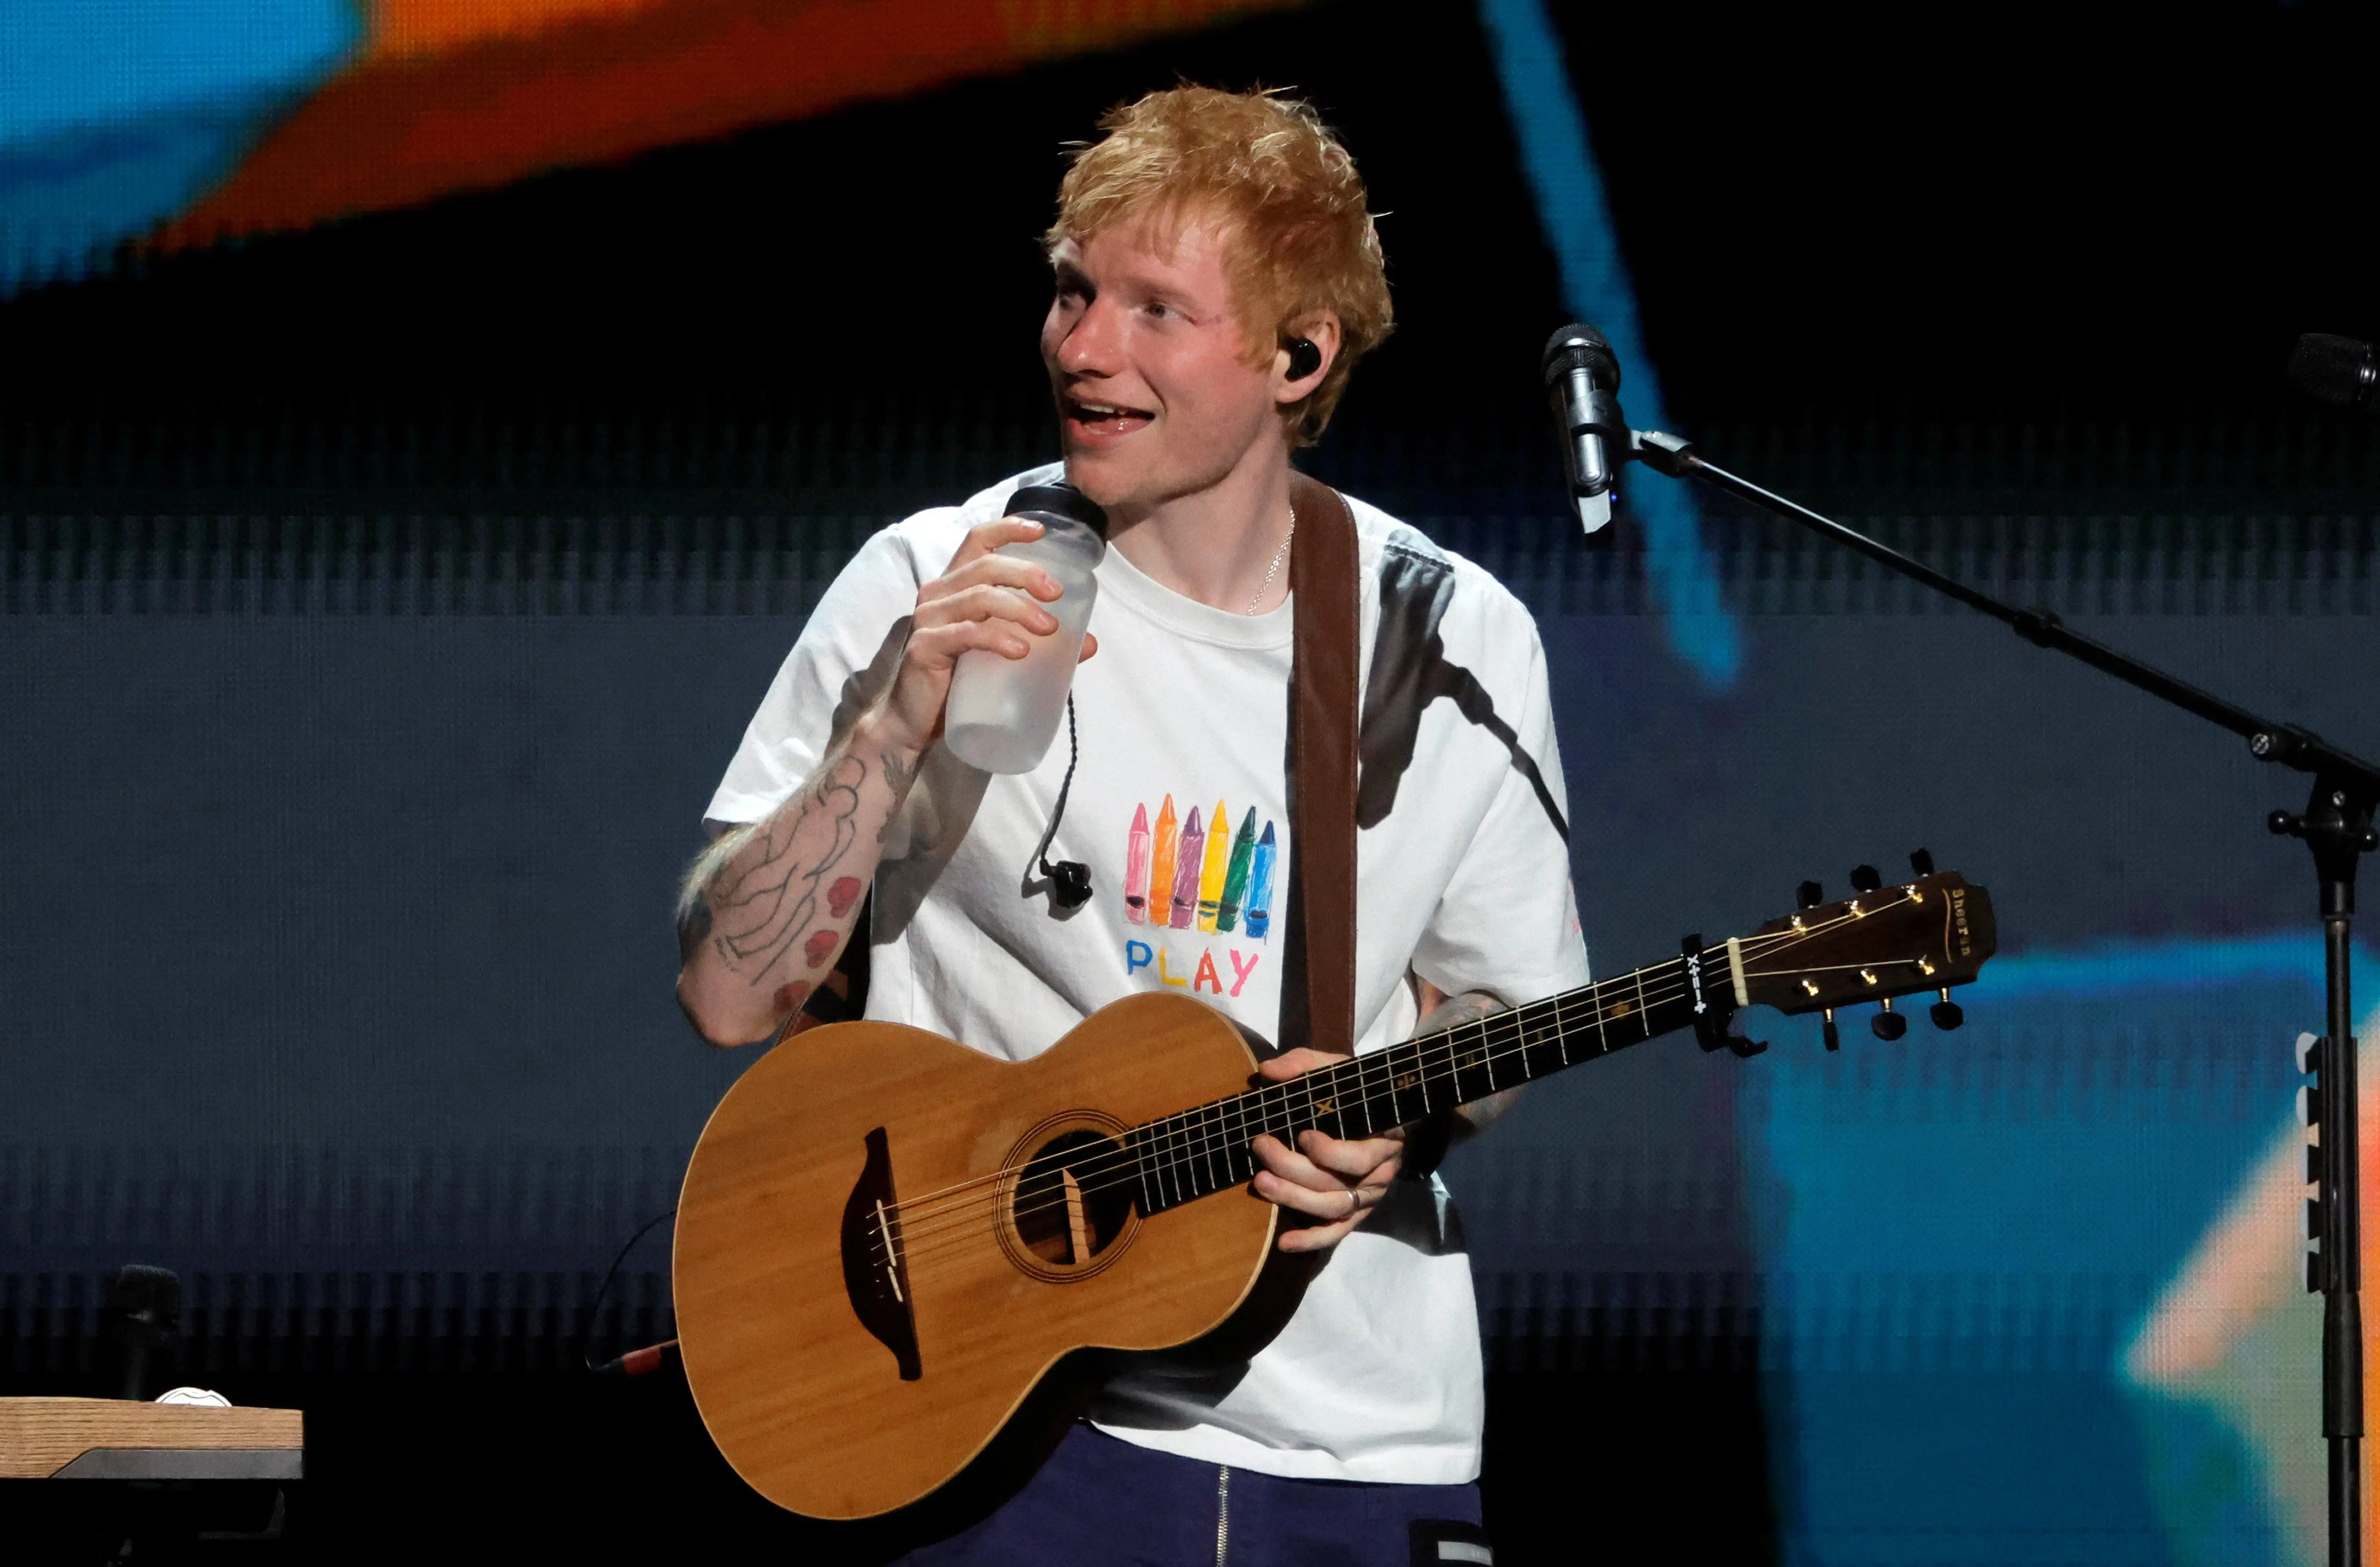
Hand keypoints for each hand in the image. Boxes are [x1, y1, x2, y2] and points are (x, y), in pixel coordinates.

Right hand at [869, 517, 1099, 755]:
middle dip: (1026, 573)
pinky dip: (997, 639)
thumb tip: (1089, 643)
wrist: (914, 722)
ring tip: (1049, 629)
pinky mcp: (925, 647)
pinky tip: (1019, 651)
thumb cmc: (958, 681)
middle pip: (986, 565)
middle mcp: (938, 594)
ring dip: (1020, 608)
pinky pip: (966, 634)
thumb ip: (1041, 643)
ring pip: (979, 597)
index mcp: (955, 586)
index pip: (977, 541)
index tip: (1041, 531)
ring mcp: (929, 619)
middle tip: (1056, 594)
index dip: (1008, 528)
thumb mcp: (1001, 653)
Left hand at [1249, 1047, 1403, 1252]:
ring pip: (1331, 1209)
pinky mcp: (1354, 1212)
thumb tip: (1268, 1071)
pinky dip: (1310, 1241)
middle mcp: (1379, 1173)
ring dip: (1293, 1199)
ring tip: (1260, 1182)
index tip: (1302, 1135)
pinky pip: (1336, 1232)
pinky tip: (1284, 1244)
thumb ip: (1303, 1064)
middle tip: (1261, 1146)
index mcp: (1383, 1138)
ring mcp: (1367, 1196)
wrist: (1375, 1109)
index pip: (1360, 1160)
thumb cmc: (1353, 1090)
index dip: (1330, 1153)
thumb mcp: (1334, 1069)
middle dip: (1293, 1169)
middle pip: (1336, 1184)